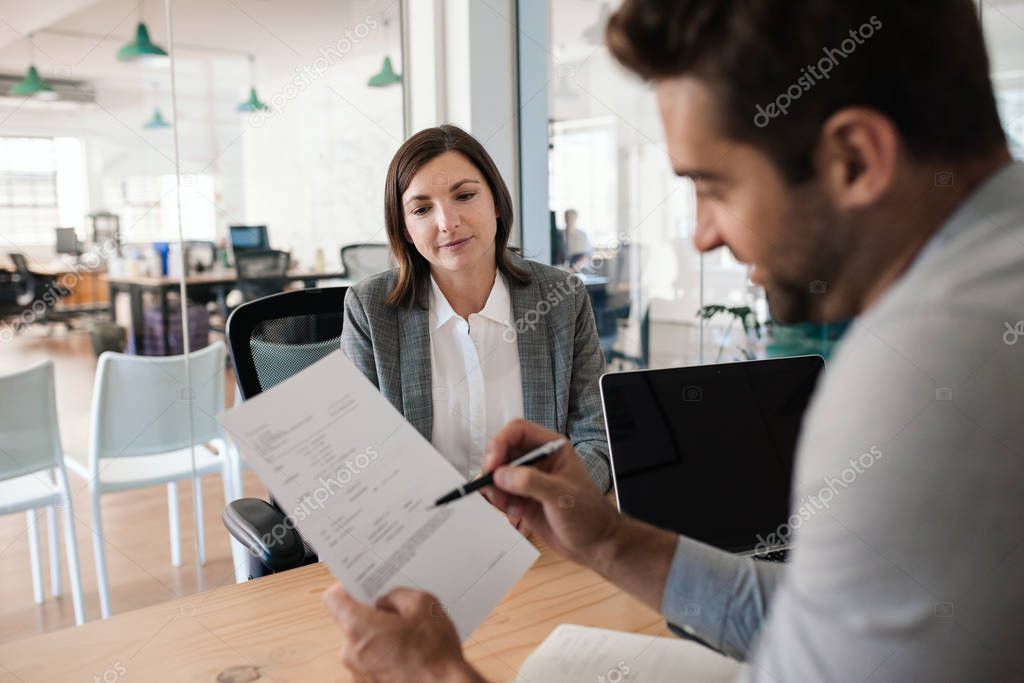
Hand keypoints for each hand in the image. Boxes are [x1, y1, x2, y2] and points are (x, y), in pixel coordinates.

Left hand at [323, 584, 483, 682]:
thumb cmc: (434, 654)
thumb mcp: (423, 605)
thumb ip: (397, 595)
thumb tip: (387, 600)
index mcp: (359, 627)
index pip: (333, 599)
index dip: (346, 589)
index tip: (359, 586)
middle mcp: (352, 653)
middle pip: (351, 624)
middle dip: (372, 616)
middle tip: (398, 612)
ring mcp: (358, 675)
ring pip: (364, 645)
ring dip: (381, 639)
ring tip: (409, 638)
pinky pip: (372, 664)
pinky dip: (386, 658)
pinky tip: (409, 656)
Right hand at [483, 419, 621, 568]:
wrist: (595, 544)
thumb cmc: (588, 515)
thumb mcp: (561, 495)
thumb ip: (531, 482)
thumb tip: (500, 474)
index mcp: (552, 448)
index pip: (518, 431)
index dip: (501, 442)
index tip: (493, 464)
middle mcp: (538, 460)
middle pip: (503, 451)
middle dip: (494, 468)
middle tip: (491, 486)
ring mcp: (528, 480)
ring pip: (498, 474)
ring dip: (495, 489)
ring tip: (507, 505)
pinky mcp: (522, 499)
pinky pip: (500, 493)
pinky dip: (500, 502)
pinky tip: (514, 513)